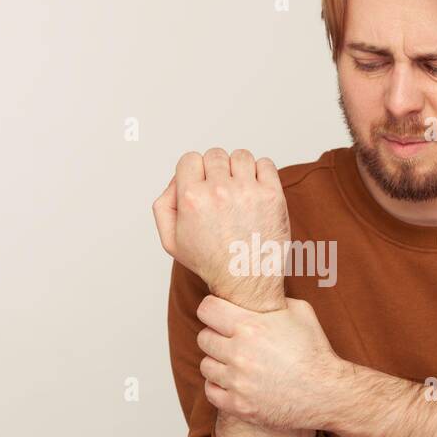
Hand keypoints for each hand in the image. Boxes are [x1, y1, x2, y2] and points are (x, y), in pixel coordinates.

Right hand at [152, 148, 289, 308]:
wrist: (246, 281)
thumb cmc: (211, 262)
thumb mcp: (170, 240)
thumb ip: (164, 204)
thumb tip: (178, 179)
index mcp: (192, 198)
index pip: (189, 159)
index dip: (194, 172)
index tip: (201, 187)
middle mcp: (219, 191)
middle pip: (215, 155)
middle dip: (216, 171)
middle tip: (221, 194)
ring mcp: (248, 191)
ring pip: (240, 156)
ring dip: (238, 170)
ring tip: (239, 191)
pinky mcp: (272, 195)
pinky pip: (265, 164)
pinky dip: (261, 174)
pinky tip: (255, 192)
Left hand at [196, 294, 349, 431]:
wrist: (327, 392)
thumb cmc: (315, 351)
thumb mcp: (300, 312)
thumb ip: (273, 299)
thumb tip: (259, 288)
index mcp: (250, 326)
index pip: (206, 309)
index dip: (212, 309)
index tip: (219, 314)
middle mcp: (239, 353)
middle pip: (203, 338)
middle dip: (216, 336)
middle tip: (231, 341)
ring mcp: (237, 382)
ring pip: (206, 365)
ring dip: (218, 363)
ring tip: (236, 363)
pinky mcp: (238, 405)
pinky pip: (210, 391)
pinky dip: (219, 386)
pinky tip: (234, 382)